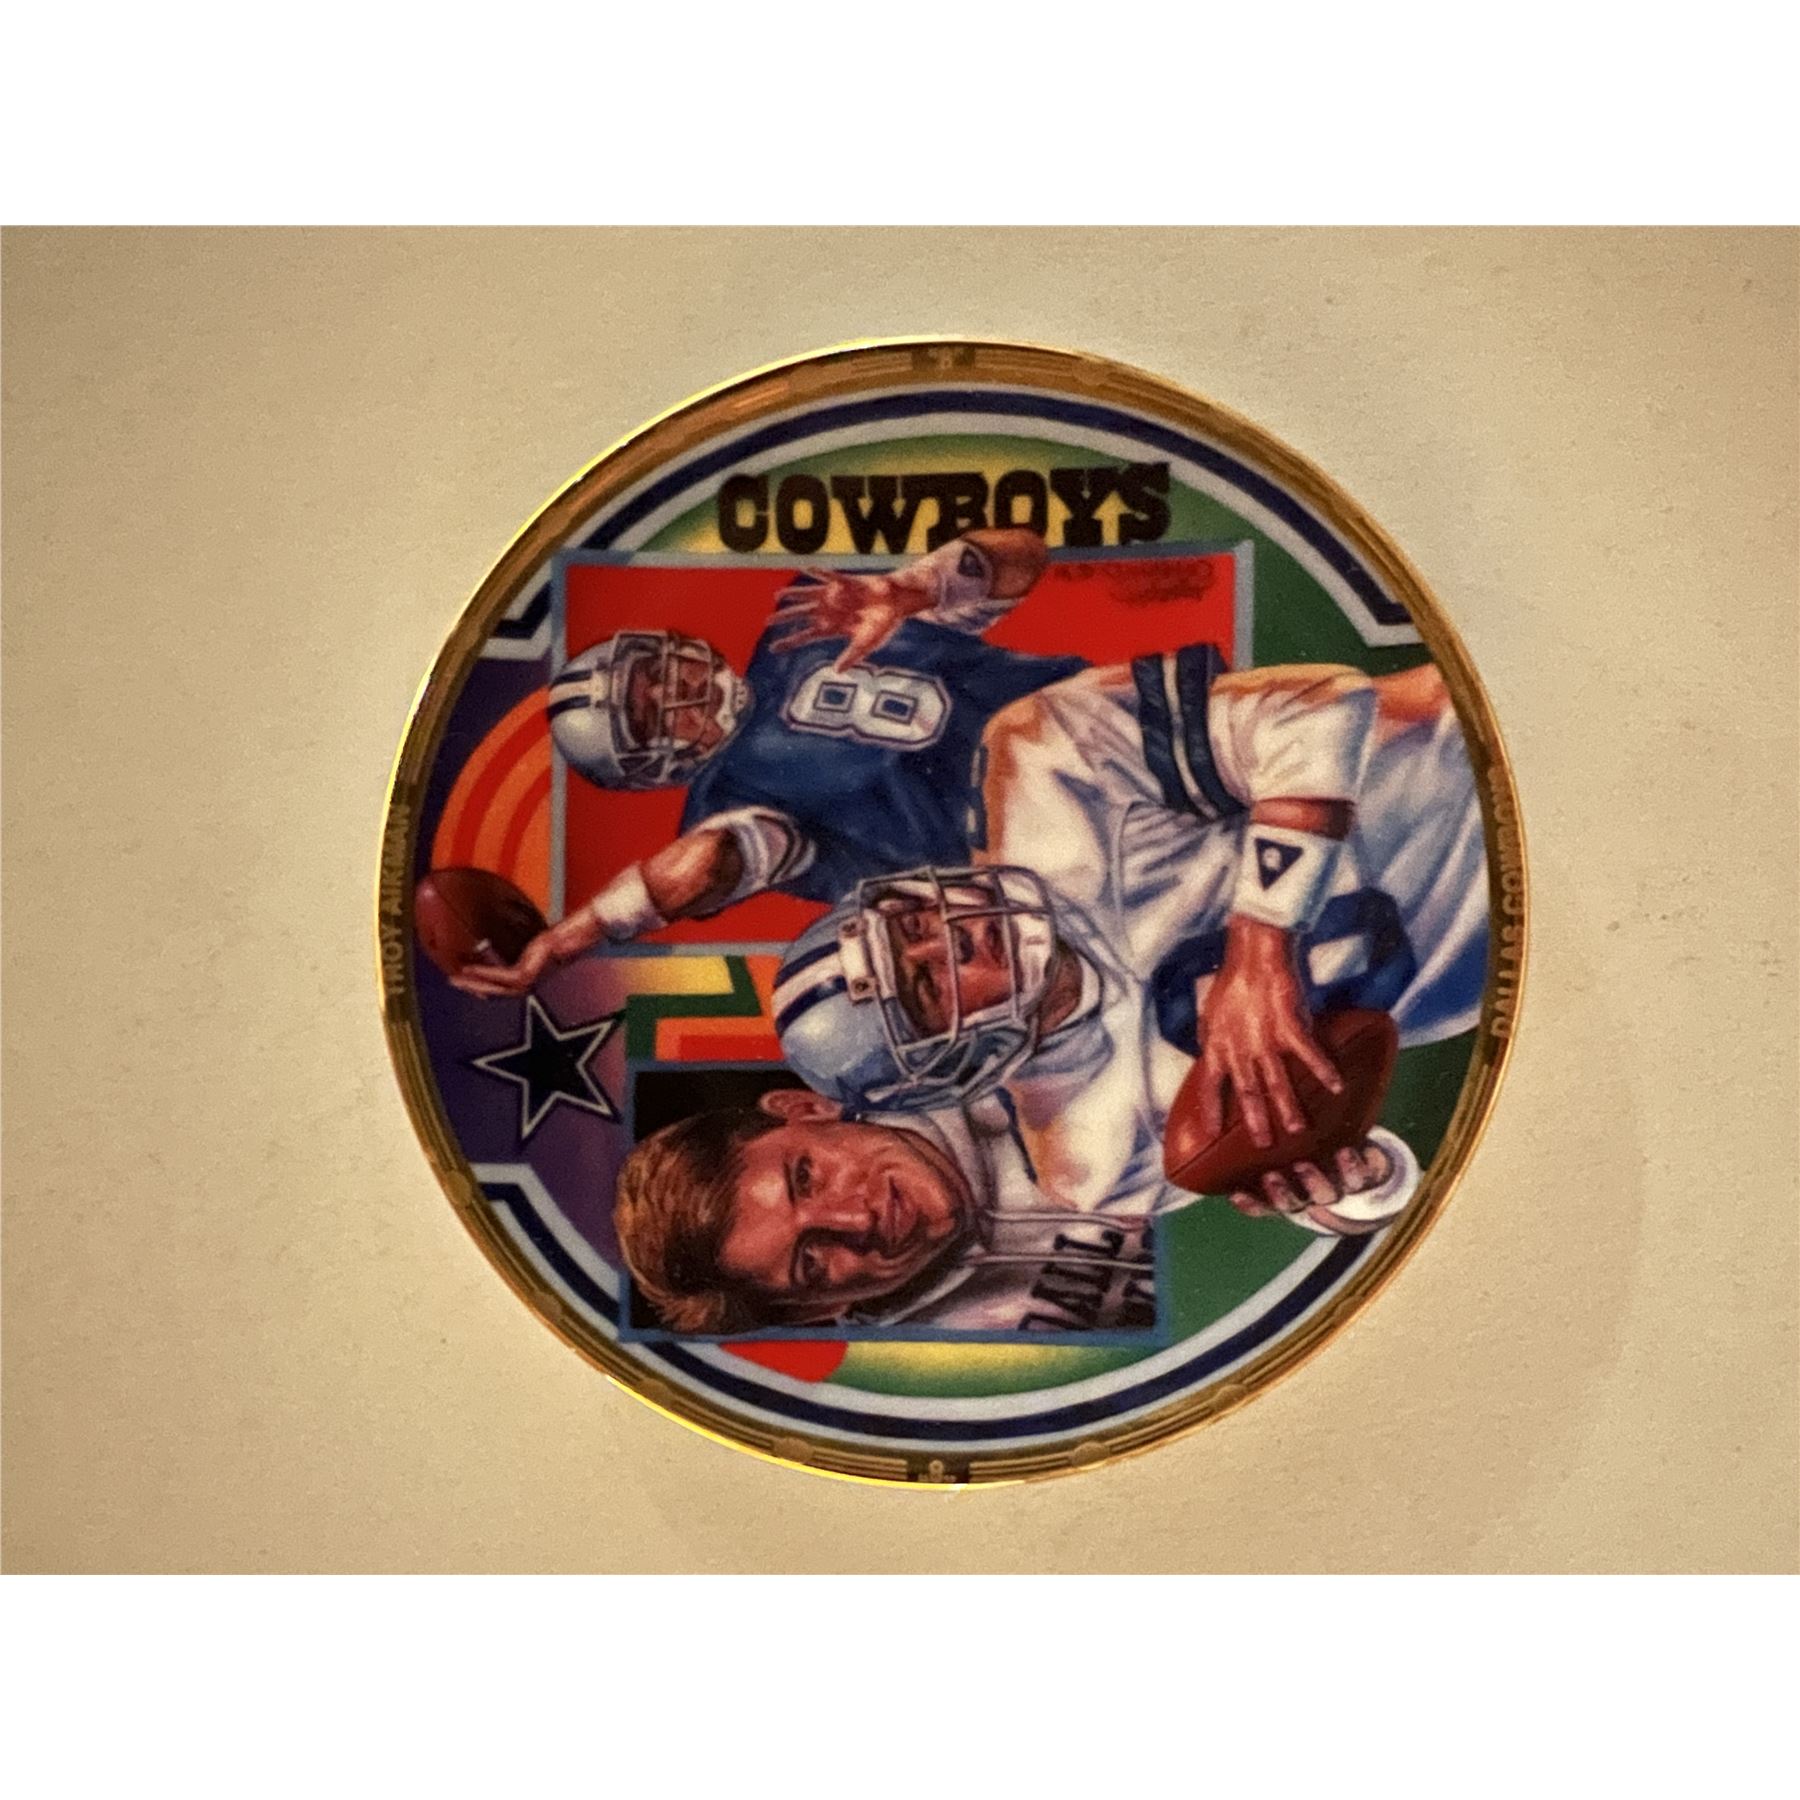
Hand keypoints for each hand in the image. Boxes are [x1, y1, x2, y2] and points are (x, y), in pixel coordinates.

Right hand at [448, 927, 563, 998]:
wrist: (569, 937)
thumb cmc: (554, 941)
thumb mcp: (531, 947)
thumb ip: (517, 953)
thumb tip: (503, 947)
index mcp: (526, 979)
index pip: (499, 987)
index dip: (481, 985)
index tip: (464, 980)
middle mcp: (526, 984)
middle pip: (493, 991)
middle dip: (471, 987)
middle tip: (452, 982)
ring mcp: (527, 982)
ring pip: (494, 987)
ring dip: (473, 982)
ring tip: (456, 978)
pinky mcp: (527, 975)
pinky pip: (500, 976)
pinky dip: (484, 973)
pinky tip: (470, 969)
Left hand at [767, 568, 931, 669]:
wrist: (897, 604)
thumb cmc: (882, 625)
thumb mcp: (866, 644)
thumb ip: (851, 656)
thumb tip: (837, 671)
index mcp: (832, 628)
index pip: (806, 636)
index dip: (789, 642)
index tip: (772, 649)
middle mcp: (829, 611)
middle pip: (801, 615)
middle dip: (784, 617)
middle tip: (767, 622)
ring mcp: (835, 596)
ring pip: (808, 594)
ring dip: (793, 595)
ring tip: (778, 596)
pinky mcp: (846, 583)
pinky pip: (830, 576)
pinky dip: (819, 573)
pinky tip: (807, 568)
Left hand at [1194, 917, 1341, 1148]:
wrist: (1253, 955)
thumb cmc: (1232, 983)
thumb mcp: (1210, 1016)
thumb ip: (1213, 1043)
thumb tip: (1210, 1061)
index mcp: (1217, 1045)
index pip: (1210, 1085)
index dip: (1210, 1111)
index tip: (1210, 1135)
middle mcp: (1239, 1047)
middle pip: (1248, 1091)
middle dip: (1256, 1120)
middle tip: (1263, 1145)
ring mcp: (1265, 1038)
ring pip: (1278, 1080)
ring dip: (1289, 1107)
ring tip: (1298, 1129)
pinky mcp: (1289, 1025)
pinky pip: (1309, 1053)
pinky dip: (1324, 1070)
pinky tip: (1337, 1086)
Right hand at [1229, 1141, 1392, 1236]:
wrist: (1366, 1151)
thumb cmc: (1317, 1147)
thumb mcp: (1288, 1149)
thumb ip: (1262, 1152)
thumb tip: (1229, 1143)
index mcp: (1294, 1195)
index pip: (1267, 1206)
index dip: (1252, 1205)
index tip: (1237, 1193)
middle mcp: (1315, 1197)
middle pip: (1296, 1204)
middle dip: (1282, 1193)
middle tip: (1270, 1176)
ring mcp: (1341, 1188)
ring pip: (1327, 1195)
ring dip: (1314, 1183)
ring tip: (1302, 1165)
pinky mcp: (1367, 1174)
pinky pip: (1361, 1177)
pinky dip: (1352, 1166)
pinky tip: (1343, 1152)